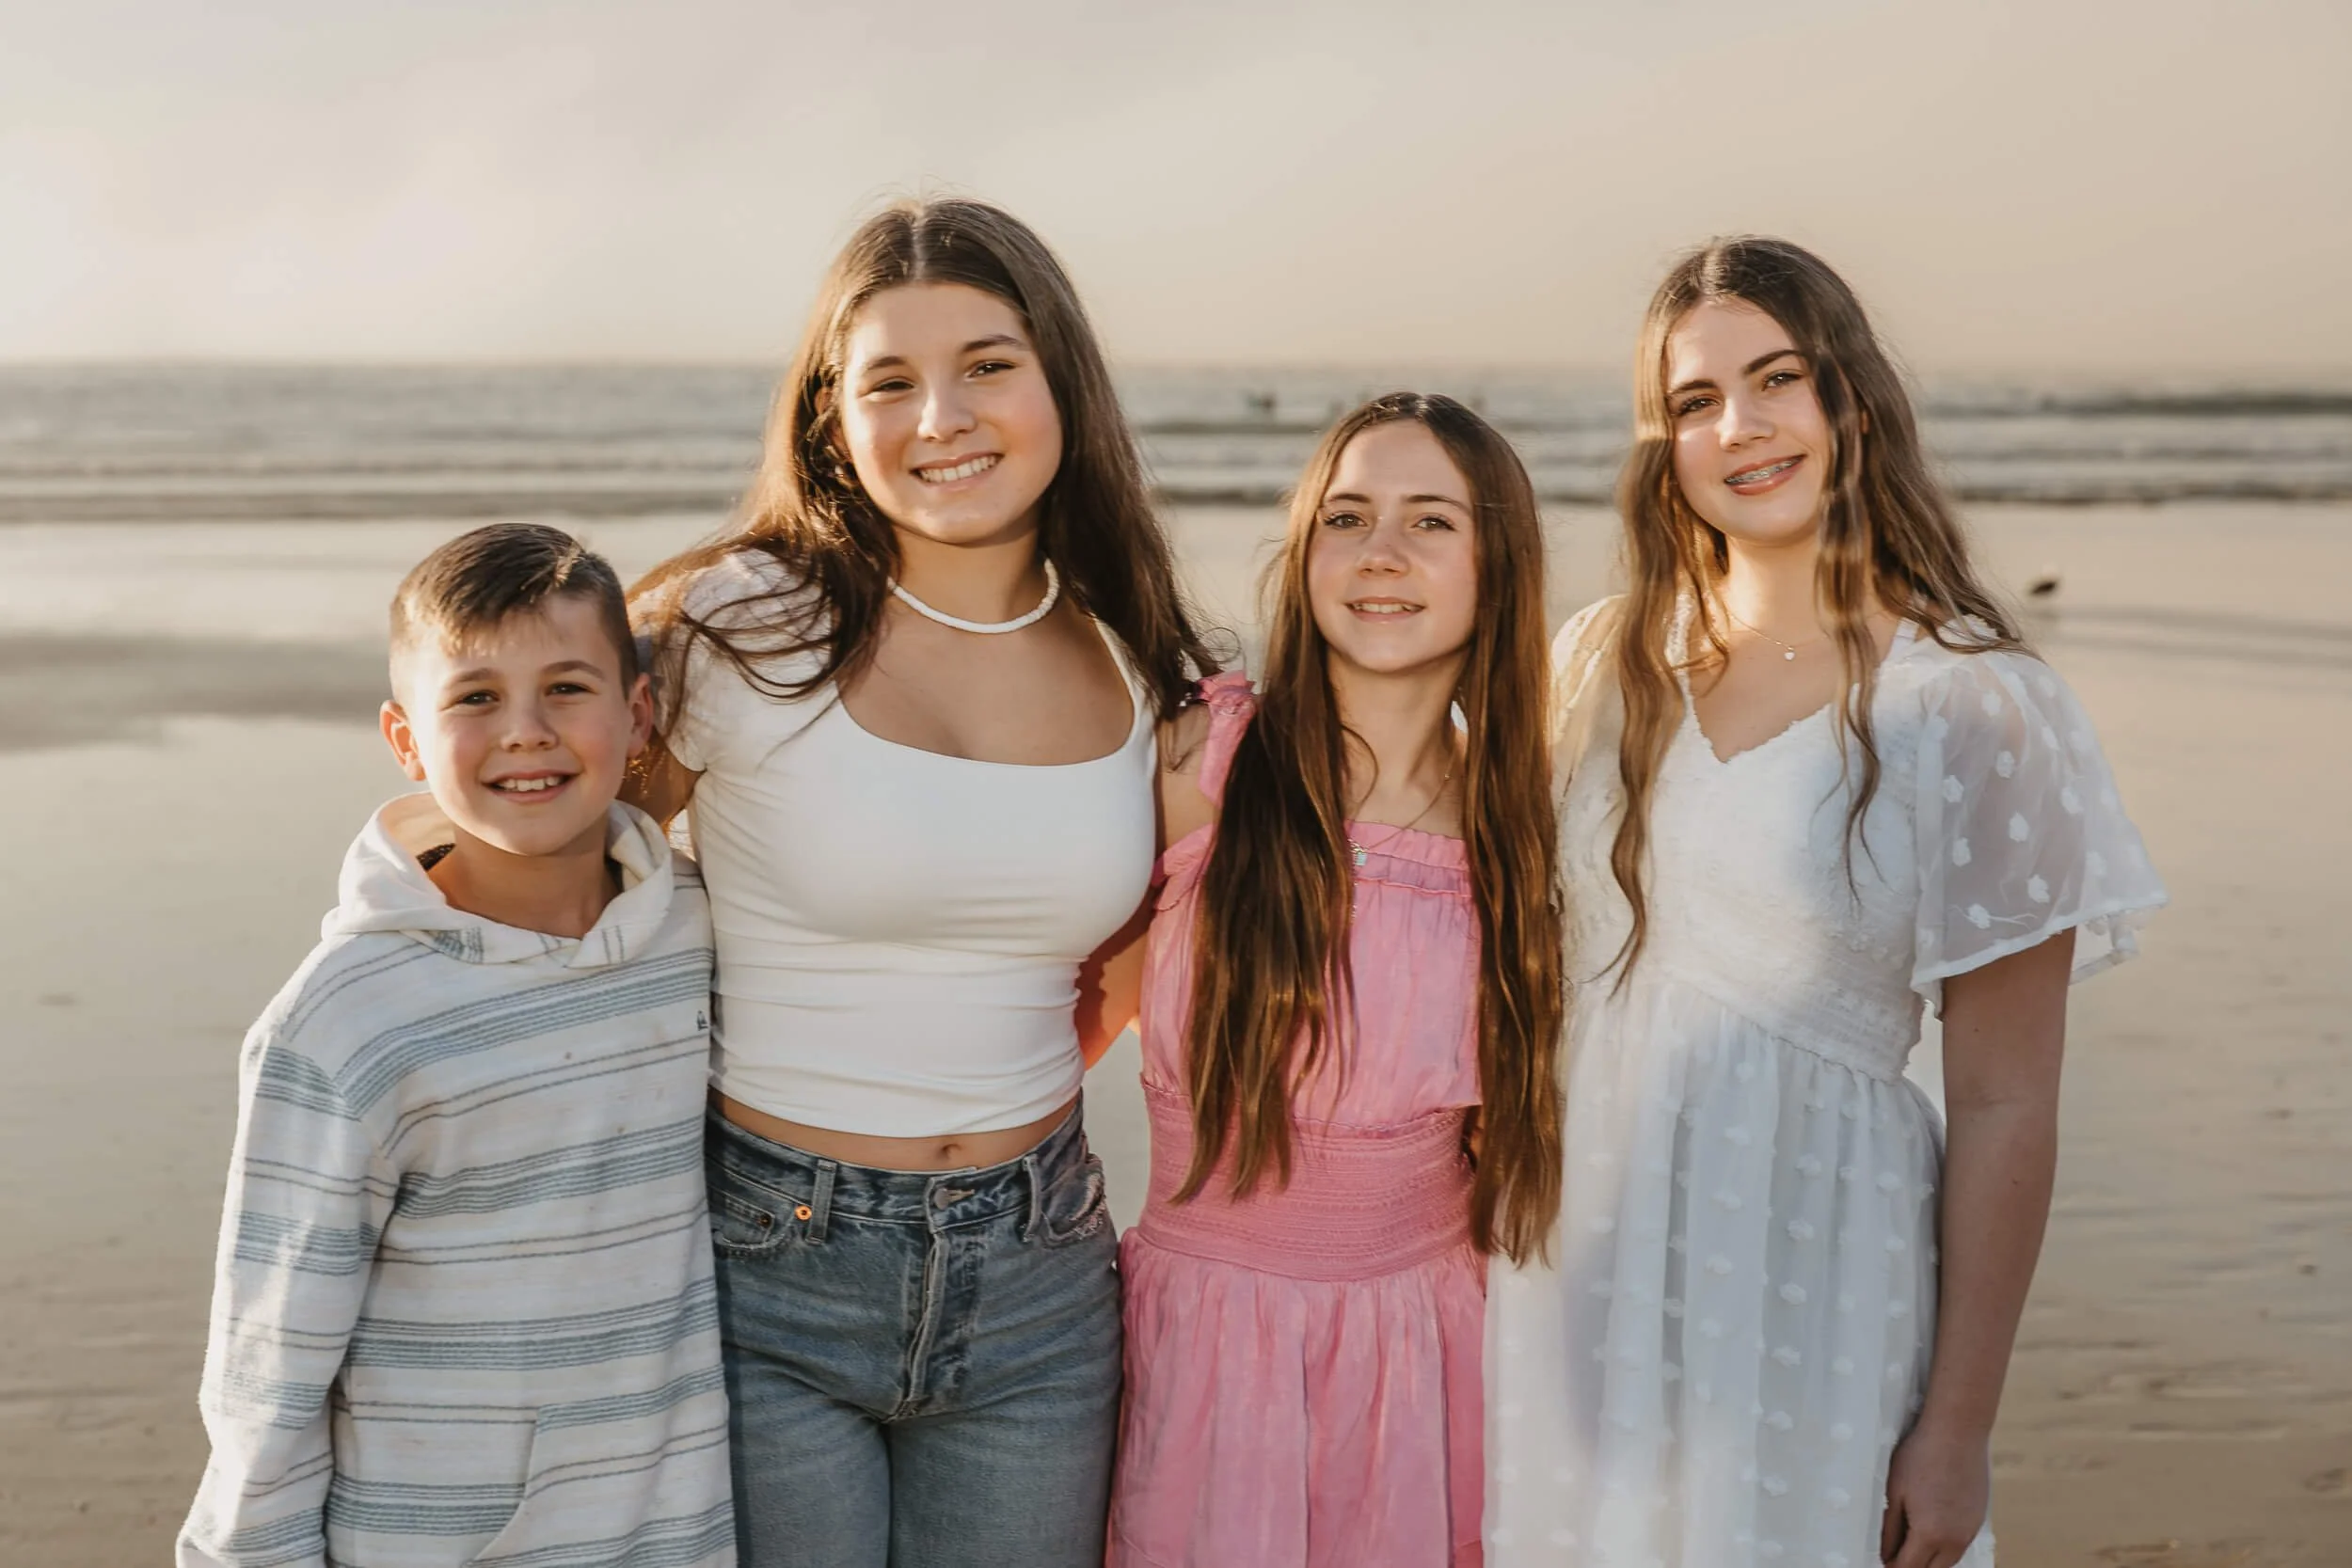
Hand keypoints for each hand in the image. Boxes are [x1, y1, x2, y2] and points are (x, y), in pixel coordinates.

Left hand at [1880, 1416, 1988, 1567]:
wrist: (1957, 1431)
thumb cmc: (1921, 1455)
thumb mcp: (1893, 1492)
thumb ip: (1889, 1529)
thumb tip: (1884, 1553)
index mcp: (1931, 1534)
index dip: (1890, 1565)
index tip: (1881, 1558)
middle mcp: (1955, 1539)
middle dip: (1911, 1565)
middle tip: (1893, 1551)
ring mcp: (1971, 1530)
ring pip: (1948, 1561)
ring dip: (1929, 1558)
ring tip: (1910, 1540)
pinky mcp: (1979, 1519)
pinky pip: (1960, 1544)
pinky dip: (1944, 1545)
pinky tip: (1931, 1526)